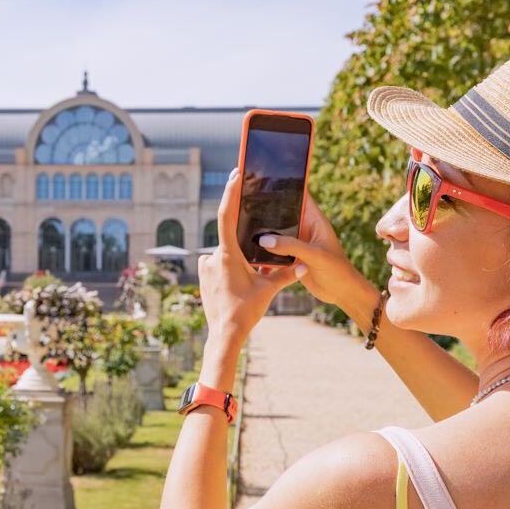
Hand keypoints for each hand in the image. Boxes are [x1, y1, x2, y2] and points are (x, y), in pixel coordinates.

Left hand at [197, 169, 298, 348]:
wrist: (224, 334)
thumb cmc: (245, 312)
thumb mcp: (268, 291)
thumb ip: (287, 275)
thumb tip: (306, 266)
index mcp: (227, 255)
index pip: (226, 216)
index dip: (230, 193)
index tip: (235, 174)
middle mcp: (212, 256)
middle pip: (230, 236)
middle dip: (244, 240)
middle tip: (253, 249)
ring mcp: (205, 266)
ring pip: (226, 253)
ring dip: (239, 259)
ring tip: (248, 278)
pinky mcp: (203, 276)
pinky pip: (219, 264)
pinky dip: (230, 268)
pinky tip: (238, 283)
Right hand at [254, 189, 362, 308]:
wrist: (341, 292)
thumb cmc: (337, 270)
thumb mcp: (315, 255)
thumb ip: (290, 246)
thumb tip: (263, 239)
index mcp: (314, 219)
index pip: (299, 195)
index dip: (285, 185)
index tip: (265, 177)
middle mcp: (304, 227)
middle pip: (282, 212)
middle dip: (266, 208)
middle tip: (244, 201)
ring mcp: (296, 242)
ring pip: (275, 231)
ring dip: (263, 231)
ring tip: (241, 223)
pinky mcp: (290, 256)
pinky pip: (273, 249)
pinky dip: (263, 250)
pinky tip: (248, 248)